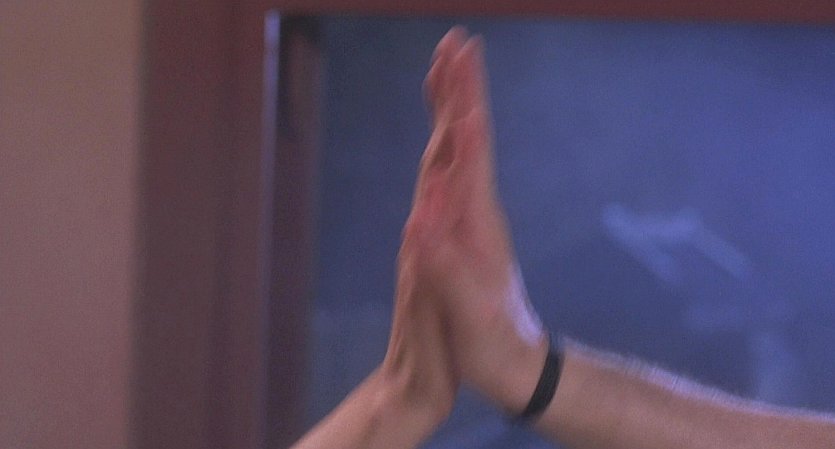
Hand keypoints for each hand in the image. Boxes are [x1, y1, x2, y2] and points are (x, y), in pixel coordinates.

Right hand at [403, 27, 548, 412]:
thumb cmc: (492, 346)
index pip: (469, 152)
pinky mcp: (467, 233)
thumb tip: (418, 217)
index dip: (461, 104)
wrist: (519, 367)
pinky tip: (446, 137)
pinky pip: (457, 173)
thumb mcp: (468, 316)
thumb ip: (443, 267)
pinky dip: (450, 143)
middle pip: (468, 139)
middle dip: (461, 89)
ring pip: (463, 151)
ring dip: (457, 108)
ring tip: (450, 73)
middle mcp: (478, 213)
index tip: (456, 61)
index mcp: (476, 224)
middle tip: (456, 42)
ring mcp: (474, 221)